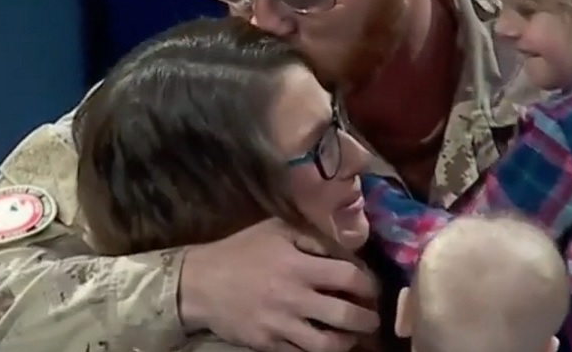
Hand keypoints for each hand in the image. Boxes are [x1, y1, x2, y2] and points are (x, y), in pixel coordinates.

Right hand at [179, 218, 378, 351]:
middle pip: (346, 315)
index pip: (349, 276)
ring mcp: (281, 325)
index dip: (368, 283)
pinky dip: (319, 351)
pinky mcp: (268, 344)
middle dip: (368, 319)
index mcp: (298, 265)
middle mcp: (293, 297)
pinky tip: (324, 343)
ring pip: (328, 344)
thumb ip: (312, 238)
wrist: (199, 283)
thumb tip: (346, 251)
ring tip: (353, 337)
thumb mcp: (277, 230)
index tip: (371, 287)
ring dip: (348, 341)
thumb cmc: (240, 251)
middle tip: (372, 317)